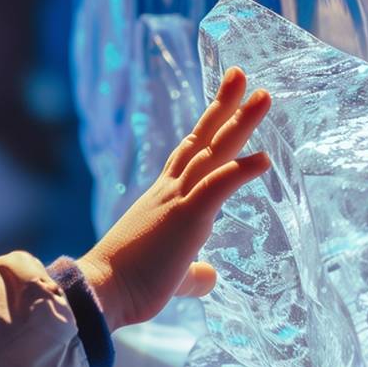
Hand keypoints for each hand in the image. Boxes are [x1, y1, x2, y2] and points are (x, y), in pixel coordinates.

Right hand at [77, 67, 270, 329]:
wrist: (100, 292)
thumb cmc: (127, 286)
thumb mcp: (170, 276)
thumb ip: (192, 272)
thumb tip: (210, 277)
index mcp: (163, 198)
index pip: (190, 154)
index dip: (209, 126)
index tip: (225, 102)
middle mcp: (169, 191)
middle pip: (202, 139)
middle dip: (224, 106)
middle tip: (240, 74)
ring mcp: (177, 200)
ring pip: (213, 152)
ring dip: (240, 122)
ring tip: (264, 95)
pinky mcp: (185, 218)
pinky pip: (218, 186)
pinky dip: (242, 170)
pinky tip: (266, 157)